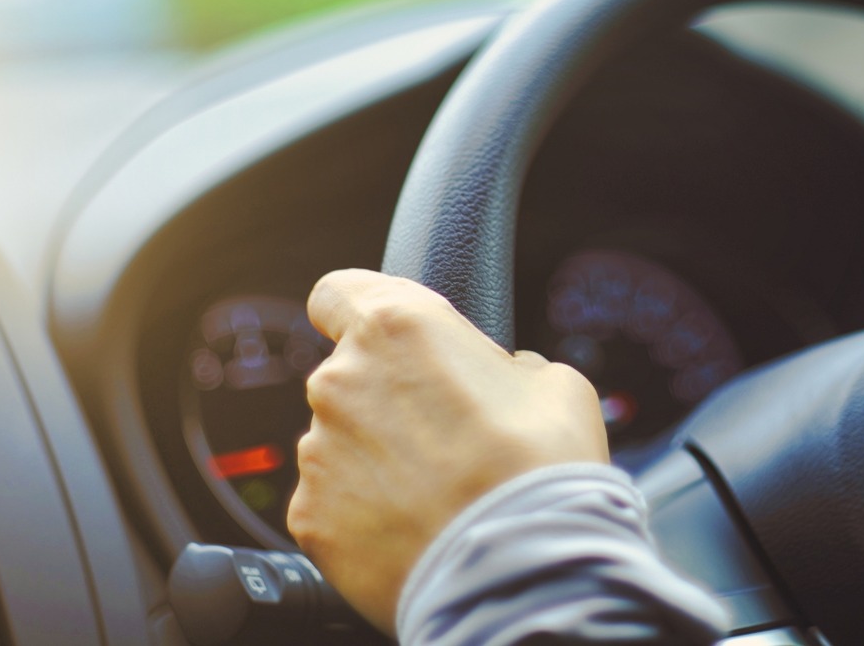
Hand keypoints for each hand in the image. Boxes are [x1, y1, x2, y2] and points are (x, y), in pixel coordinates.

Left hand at [286, 269, 608, 632]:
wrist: (519, 572)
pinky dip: (362, 511)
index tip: (379, 337)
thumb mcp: (554, 383)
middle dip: (386, 399)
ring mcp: (319, 450)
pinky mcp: (309, 515)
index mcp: (398, 326)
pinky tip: (412, 527)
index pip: (337, 292)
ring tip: (434, 492)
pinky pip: (332, 501)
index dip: (357, 310)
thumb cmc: (540, 469)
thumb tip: (500, 377)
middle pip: (348, 375)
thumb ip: (505, 366)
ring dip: (375, 457)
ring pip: (340, 441)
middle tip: (444, 435)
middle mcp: (342, 379)